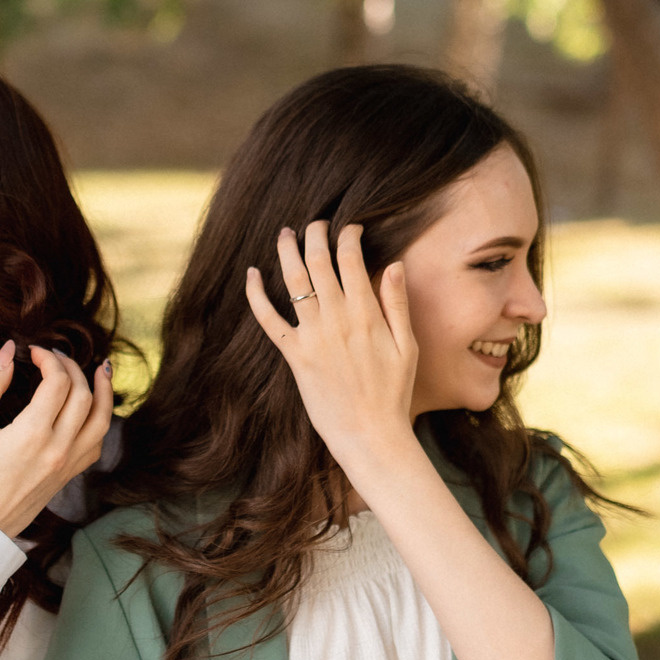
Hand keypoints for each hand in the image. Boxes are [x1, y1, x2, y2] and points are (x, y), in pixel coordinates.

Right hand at [0, 342, 112, 538]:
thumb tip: (8, 350)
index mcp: (33, 434)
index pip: (57, 382)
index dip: (49, 358)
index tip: (33, 351)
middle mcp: (58, 448)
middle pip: (82, 394)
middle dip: (71, 367)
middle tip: (54, 356)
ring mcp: (68, 464)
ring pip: (101, 419)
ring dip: (103, 391)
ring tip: (101, 369)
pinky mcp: (69, 475)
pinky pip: (96, 443)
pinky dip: (100, 420)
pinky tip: (93, 408)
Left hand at [245, 220, 418, 488]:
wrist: (370, 435)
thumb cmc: (394, 393)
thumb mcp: (408, 346)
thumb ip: (398, 303)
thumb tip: (393, 264)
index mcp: (367, 314)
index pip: (351, 259)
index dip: (348, 236)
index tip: (349, 228)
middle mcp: (337, 320)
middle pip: (319, 263)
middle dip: (315, 235)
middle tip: (314, 224)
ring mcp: (313, 337)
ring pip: (294, 283)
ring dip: (287, 253)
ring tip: (285, 234)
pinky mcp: (295, 357)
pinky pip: (269, 320)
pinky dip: (257, 296)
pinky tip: (252, 275)